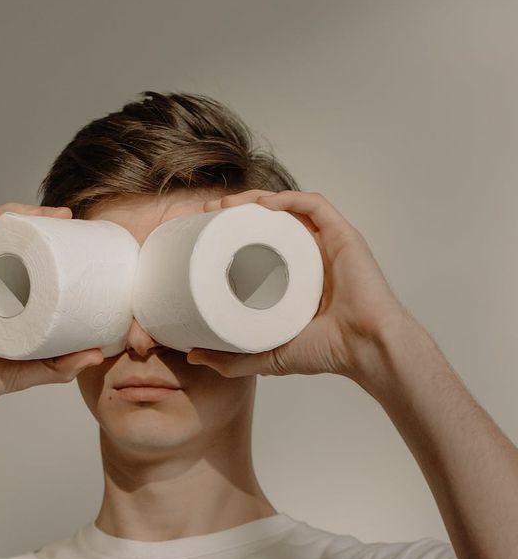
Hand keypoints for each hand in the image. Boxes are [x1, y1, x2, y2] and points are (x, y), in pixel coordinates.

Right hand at [0, 204, 104, 414]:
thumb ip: (60, 366)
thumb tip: (98, 354)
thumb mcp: (26, 371)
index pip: (24, 257)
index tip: (76, 237)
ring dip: (13, 213)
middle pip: (7, 235)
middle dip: (36, 219)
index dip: (49, 241)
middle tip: (66, 217)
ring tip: (42, 214)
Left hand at [185, 189, 410, 378]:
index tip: (201, 237)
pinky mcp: (343, 236)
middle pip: (269, 222)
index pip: (258, 247)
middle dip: (235, 212)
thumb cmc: (326, 352)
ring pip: (288, 208)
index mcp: (293, 279)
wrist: (365, 348)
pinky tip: (263, 204)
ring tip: (225, 205)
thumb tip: (193, 355)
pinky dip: (289, 198)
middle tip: (206, 213)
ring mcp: (326, 245)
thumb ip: (231, 360)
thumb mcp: (267, 356)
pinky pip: (315, 206)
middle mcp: (308, 257)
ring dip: (255, 200)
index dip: (229, 236)